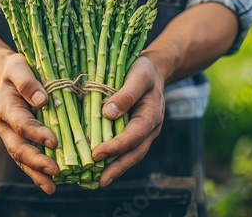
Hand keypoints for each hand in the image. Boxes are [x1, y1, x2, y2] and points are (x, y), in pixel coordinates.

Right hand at [0, 53, 59, 193]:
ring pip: (20, 158)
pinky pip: (25, 159)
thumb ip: (27, 82)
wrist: (4, 76)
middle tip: (55, 171)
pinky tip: (49, 183)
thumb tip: (42, 100)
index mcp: (5, 108)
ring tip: (51, 187)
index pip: (21, 123)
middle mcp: (5, 126)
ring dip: (35, 173)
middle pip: (18, 148)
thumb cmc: (15, 69)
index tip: (53, 142)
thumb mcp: (19, 67)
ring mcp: (10, 136)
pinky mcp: (18, 140)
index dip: (36, 133)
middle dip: (35, 161)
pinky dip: (36, 172)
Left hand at [92, 55, 165, 186]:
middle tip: (100, 181)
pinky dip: (116, 160)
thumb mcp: (137, 76)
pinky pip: (128, 149)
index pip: (133, 135)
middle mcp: (150, 128)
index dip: (115, 146)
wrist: (155, 70)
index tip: (96, 154)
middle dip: (117, 168)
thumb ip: (125, 95)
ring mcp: (145, 132)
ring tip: (99, 181)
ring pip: (132, 155)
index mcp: (152, 115)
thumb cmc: (144, 71)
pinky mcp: (137, 132)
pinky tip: (102, 167)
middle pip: (135, 153)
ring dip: (116, 169)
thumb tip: (107, 114)